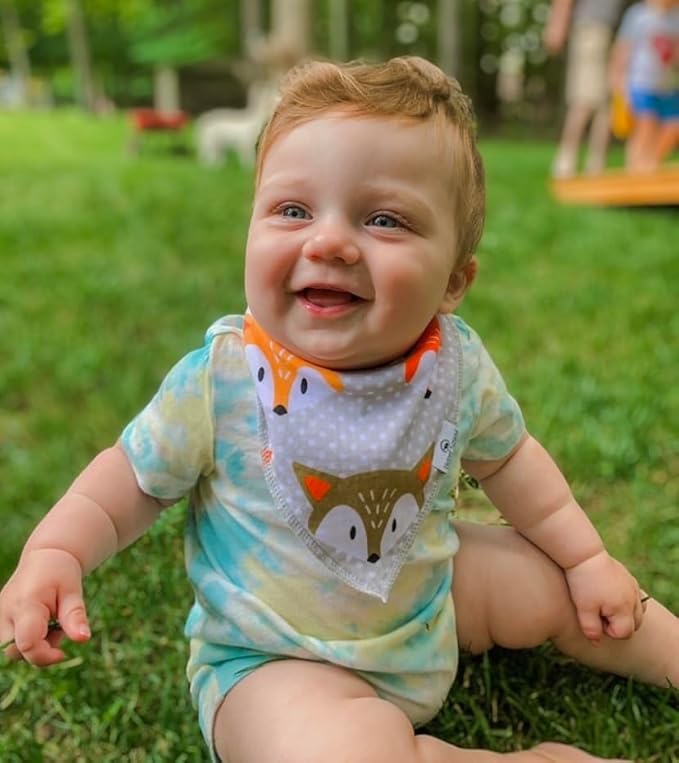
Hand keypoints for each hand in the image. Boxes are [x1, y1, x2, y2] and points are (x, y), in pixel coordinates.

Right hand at [0, 548, 89, 665]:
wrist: (43, 560)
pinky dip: (27, 641)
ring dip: (33, 646)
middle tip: (56, 629)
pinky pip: (10, 644)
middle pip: (15, 653)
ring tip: (48, 623)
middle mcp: (5, 614)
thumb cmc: (60, 573)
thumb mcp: (73, 590)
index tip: (62, 653)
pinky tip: (38, 626)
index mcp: (26, 605)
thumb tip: (83, 639)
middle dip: (39, 651)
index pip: (27, 644)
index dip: (45, 656)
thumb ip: (75, 616)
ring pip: (11, 651)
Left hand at [565, 550, 644, 644]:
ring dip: (624, 614)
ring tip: (603, 603)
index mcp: (624, 608)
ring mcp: (633, 587)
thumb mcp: (583, 608)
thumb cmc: (582, 582)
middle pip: (634, 624)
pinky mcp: (628, 577)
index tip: (593, 617)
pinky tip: (607, 593)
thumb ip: (591, 629)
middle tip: (597, 611)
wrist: (583, 554)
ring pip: (637, 611)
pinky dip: (625, 601)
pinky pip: (634, 596)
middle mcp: (633, 598)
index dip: (607, 630)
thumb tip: (597, 642)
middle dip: (618, 624)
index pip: (623, 633)